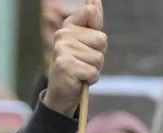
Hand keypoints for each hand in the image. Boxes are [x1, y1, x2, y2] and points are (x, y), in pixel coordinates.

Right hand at [44, 1, 105, 117]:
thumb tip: (96, 1)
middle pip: (101, 39)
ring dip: (94, 69)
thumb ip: (92, 22)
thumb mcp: (85, 43)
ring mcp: (62, 50)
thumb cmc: (77, 66)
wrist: (60, 94)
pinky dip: (90, 79)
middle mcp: (63, 35)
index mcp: (68, 26)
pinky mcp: (65, 66)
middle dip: (98, 55)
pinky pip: (93, 71)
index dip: (96, 27)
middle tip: (84, 63)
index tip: (88, 40)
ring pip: (98, 57)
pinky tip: (79, 80)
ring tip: (81, 72)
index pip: (91, 12)